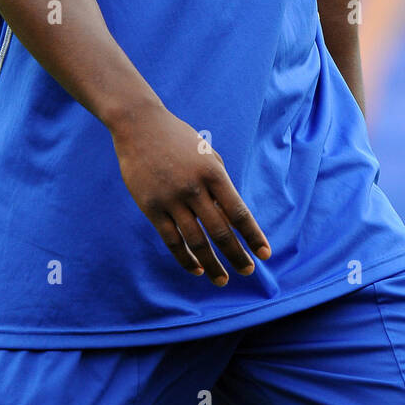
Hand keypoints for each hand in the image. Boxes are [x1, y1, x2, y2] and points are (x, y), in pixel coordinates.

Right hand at [111, 100, 270, 285]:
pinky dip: (185, 257)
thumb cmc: (179, 139)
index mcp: (212, 172)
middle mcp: (194, 188)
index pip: (238, 212)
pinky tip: (197, 268)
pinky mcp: (151, 207)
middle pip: (220, 231)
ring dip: (212, 264)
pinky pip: (172, 240)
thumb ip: (219, 182)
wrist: (139, 126)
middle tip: (249, 271)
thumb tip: (230, 216)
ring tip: (222, 279)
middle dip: (237, 255)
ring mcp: (171, 199)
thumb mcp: (206, 154)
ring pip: (196, 241)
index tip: (265, 253)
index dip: (253, 235)